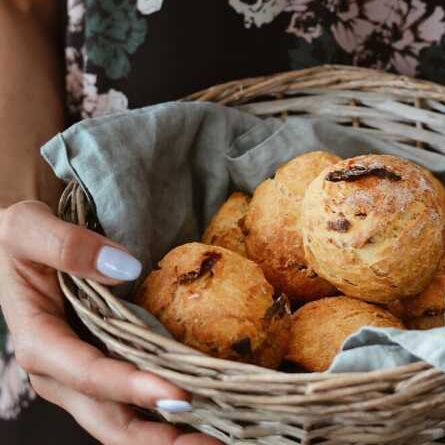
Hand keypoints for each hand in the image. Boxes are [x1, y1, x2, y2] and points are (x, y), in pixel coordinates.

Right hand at [0, 200, 221, 444]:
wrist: (21, 242)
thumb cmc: (17, 235)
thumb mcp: (27, 229)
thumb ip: (68, 247)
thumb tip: (125, 269)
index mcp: (39, 340)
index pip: (90, 373)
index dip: (133, 387)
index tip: (179, 395)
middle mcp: (60, 369)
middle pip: (110, 418)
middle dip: (158, 439)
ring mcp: (81, 371)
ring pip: (122, 418)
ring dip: (165, 434)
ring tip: (216, 440)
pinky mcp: (101, 363)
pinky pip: (131, 398)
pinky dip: (161, 412)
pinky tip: (201, 414)